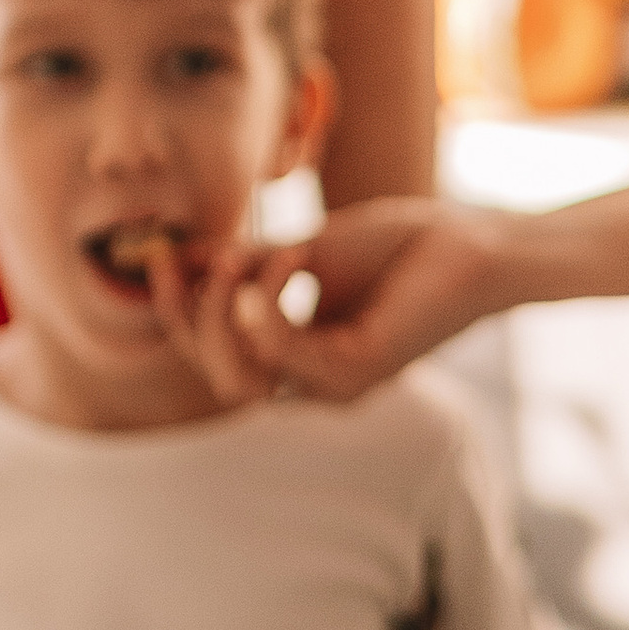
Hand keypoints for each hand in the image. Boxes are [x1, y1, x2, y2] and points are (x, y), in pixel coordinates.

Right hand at [149, 198, 519, 408]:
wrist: (468, 243)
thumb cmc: (397, 248)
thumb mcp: (299, 251)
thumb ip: (242, 265)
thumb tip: (178, 258)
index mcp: (297, 362)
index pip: (213, 359)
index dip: (176, 315)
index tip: (160, 256)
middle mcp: (313, 385)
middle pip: (219, 377)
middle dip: (196, 317)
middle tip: (214, 256)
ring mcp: (335, 387)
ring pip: (240, 377)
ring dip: (228, 311)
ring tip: (256, 254)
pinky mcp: (358, 372)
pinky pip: (281, 353)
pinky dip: (266, 305)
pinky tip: (282, 259)